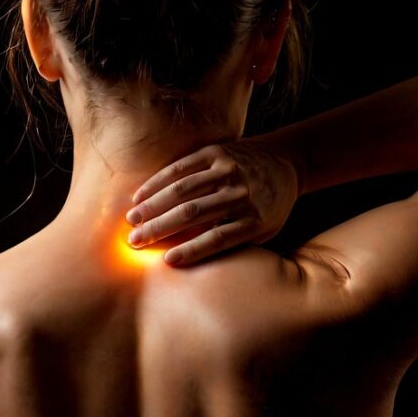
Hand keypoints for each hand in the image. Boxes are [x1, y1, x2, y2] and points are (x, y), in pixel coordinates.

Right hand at [125, 138, 300, 265]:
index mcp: (254, 219)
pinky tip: (140, 195)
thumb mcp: (262, 232)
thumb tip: (195, 264)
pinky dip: (157, 182)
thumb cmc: (268, 208)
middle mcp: (241, 193)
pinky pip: (180, 167)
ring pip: (182, 190)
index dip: (192, 250)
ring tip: (132, 220)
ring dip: (153, 206)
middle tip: (134, 242)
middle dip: (159, 229)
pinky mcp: (215, 152)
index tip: (167, 261)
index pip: (219, 239)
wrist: (285, 163)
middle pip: (193, 214)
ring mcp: (228, 170)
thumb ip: (234, 245)